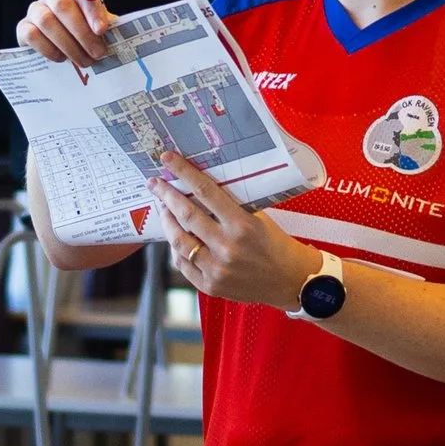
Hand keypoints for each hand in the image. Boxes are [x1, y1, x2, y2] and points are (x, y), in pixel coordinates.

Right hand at [18, 0, 112, 76]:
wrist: (63, 46)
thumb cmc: (86, 32)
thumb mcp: (99, 27)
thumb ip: (106, 27)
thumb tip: (120, 38)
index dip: (93, 11)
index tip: (102, 30)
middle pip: (62, 5)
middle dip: (82, 32)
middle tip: (98, 53)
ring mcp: (35, 9)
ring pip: (46, 21)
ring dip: (68, 44)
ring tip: (84, 60)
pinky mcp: (23, 27)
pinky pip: (32, 35)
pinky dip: (49, 49)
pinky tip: (62, 58)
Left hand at [146, 156, 315, 309]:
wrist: (290, 280)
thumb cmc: (276, 244)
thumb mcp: (259, 218)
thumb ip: (231, 207)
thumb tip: (199, 187)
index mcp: (242, 225)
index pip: (206, 192)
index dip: (183, 173)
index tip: (167, 159)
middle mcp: (227, 247)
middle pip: (186, 215)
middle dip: (166, 195)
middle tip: (154, 183)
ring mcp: (217, 269)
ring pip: (179, 241)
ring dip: (167, 222)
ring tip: (163, 209)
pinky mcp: (211, 286)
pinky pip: (183, 264)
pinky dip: (176, 248)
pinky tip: (174, 236)